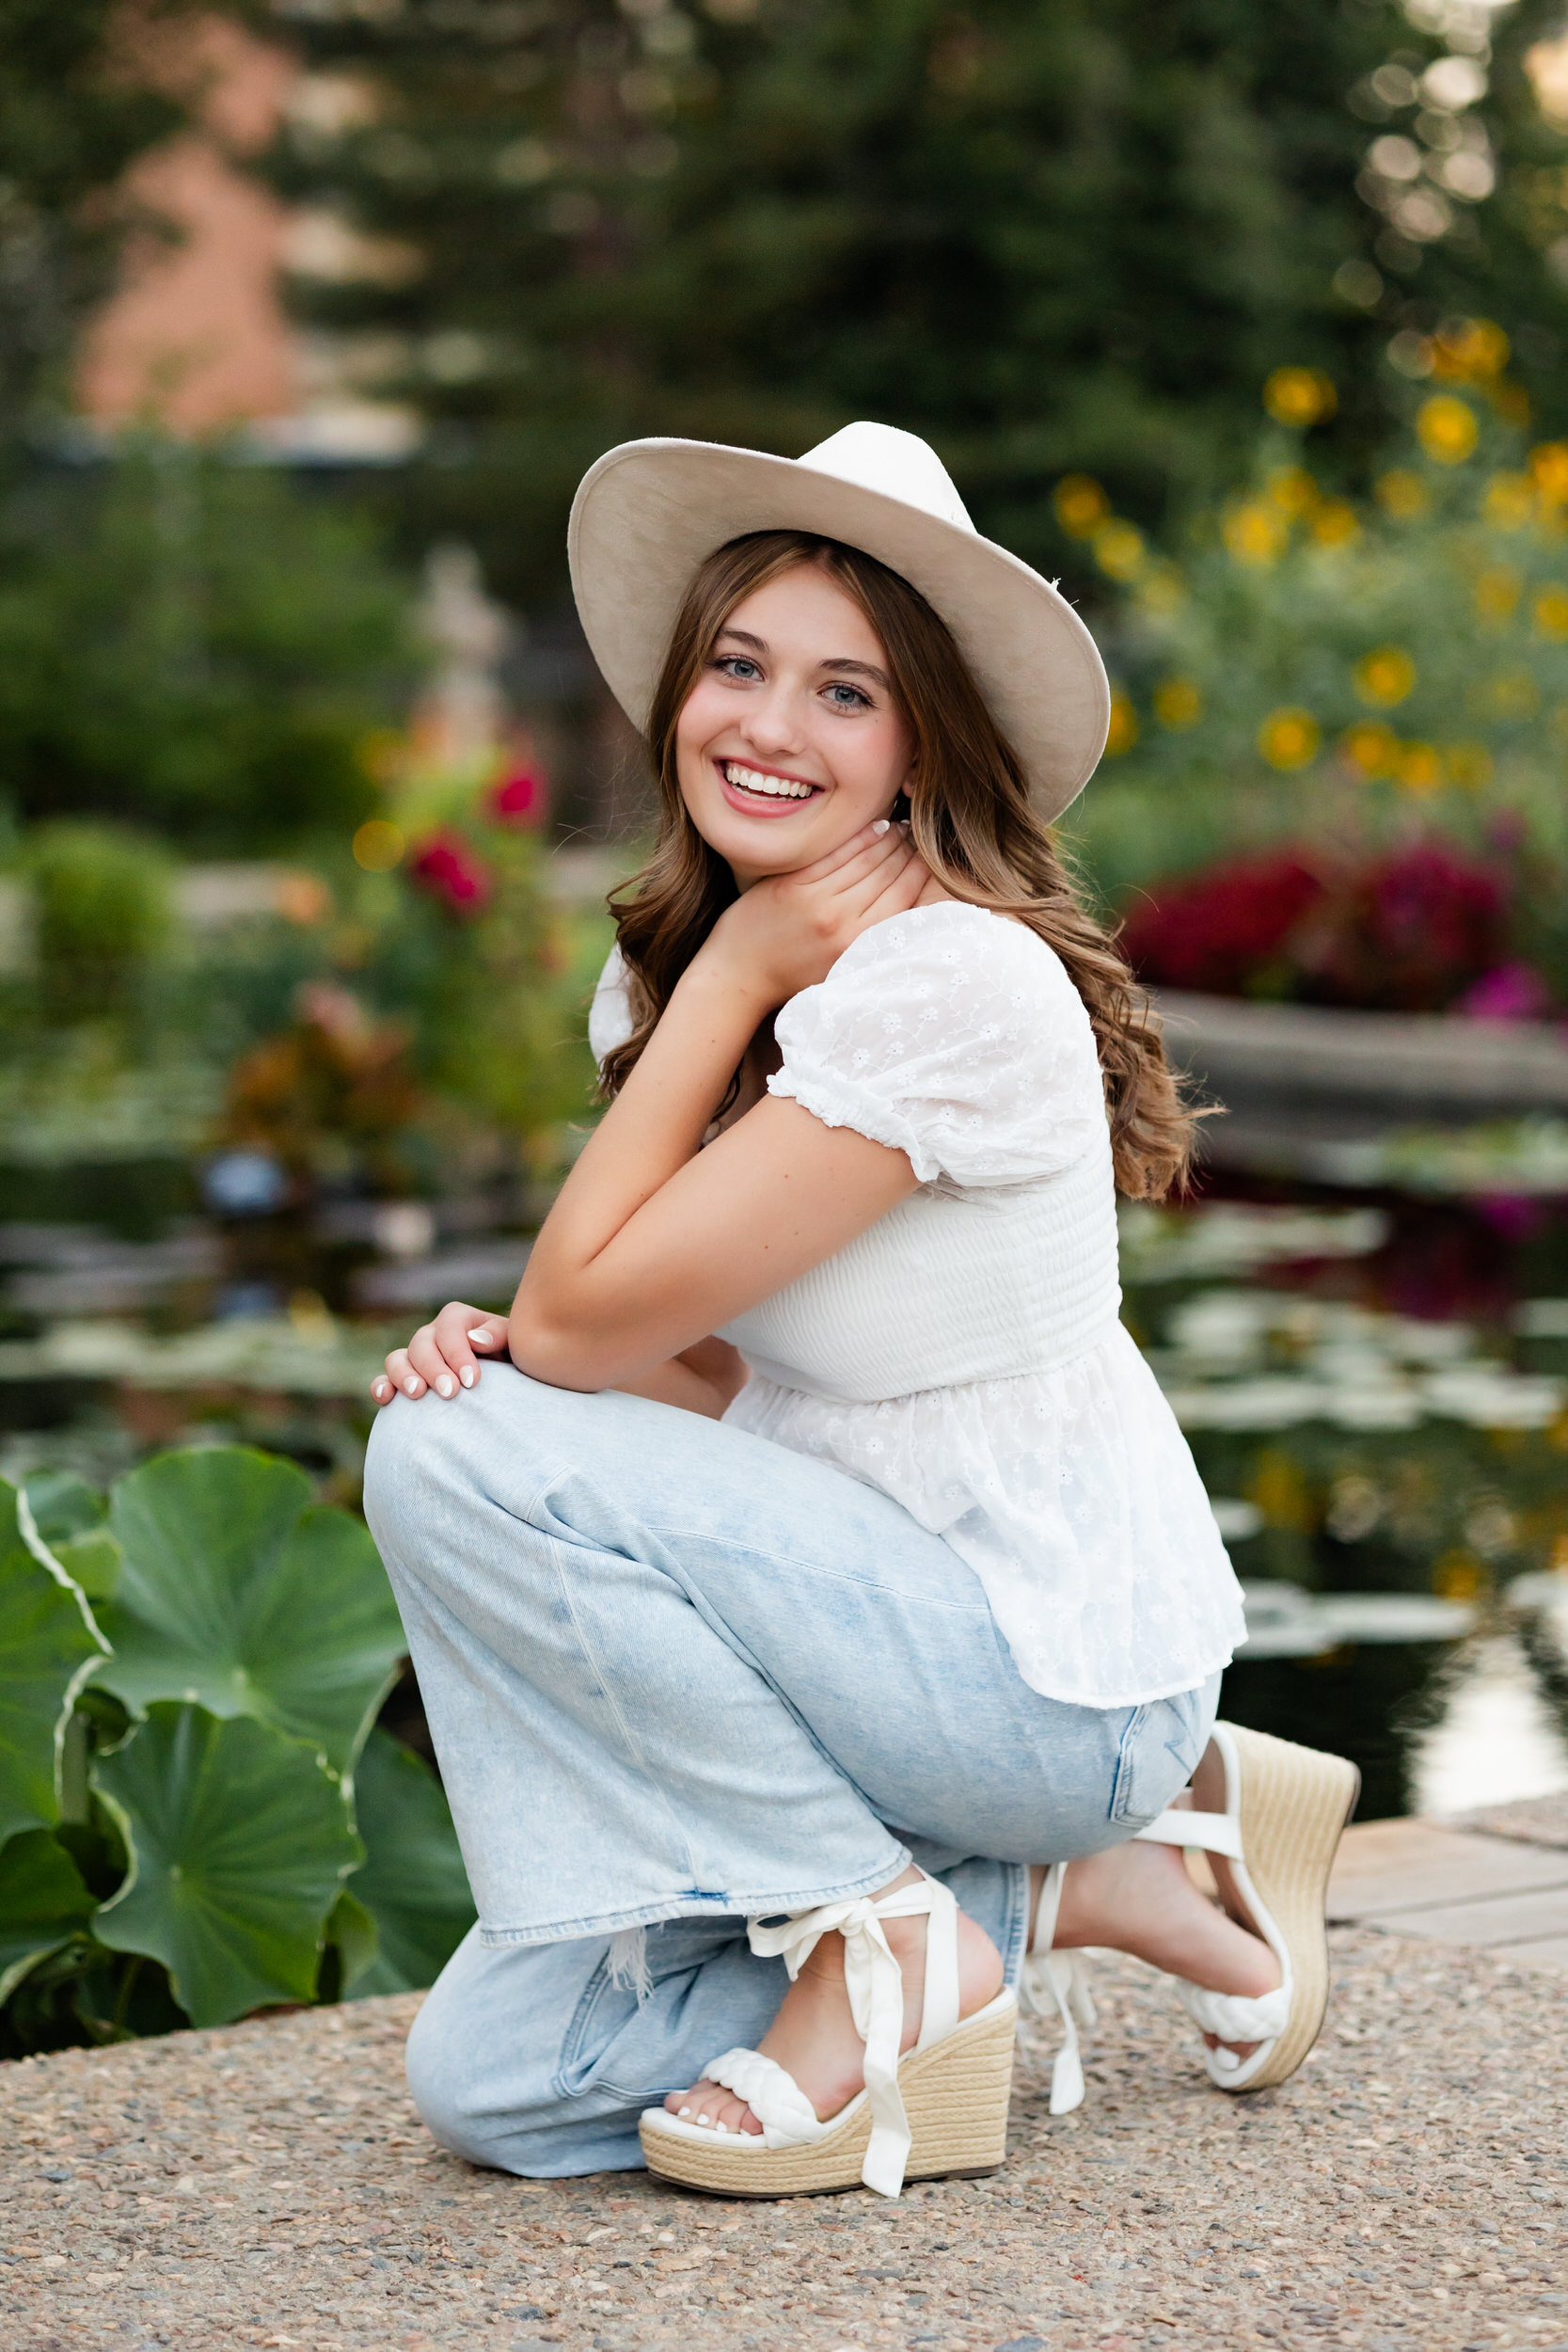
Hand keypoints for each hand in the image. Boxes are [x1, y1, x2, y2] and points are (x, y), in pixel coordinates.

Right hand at [370, 1303, 507, 1404]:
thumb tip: (475, 1339)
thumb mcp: (515, 1343)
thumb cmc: (514, 1359)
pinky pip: (385, 1379)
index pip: (450, 1327)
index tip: (472, 1381)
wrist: (507, 1383)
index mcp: (459, 1319)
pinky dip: (381, 1386)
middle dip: (434, 1368)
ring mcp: (416, 1357)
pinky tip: (386, 1399)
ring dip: (404, 1376)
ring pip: (397, 1358)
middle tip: (450, 1393)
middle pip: (422, 1343)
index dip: (457, 1352)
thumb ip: (500, 1335)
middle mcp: (432, 1335)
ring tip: (418, 1395)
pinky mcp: (404, 1379)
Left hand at [700, 819, 929, 1008]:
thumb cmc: (796, 975)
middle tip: (919, 835)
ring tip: (899, 829)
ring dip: (886, 838)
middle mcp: (839, 921)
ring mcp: (814, 899)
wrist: (741, 974)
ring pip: (864, 859)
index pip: (904, 894)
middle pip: (887, 872)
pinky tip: (872, 827)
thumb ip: (875, 937)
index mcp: (858, 944)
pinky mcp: (792, 883)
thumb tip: (911, 901)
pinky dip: (856, 838)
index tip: (930, 856)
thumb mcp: (844, 967)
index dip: (920, 869)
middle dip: (907, 849)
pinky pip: (833, 853)